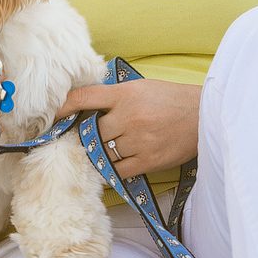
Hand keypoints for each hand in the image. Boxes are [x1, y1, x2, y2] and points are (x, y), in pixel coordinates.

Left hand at [55, 77, 201, 177]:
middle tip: (88, 137)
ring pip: (103, 152)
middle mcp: (129, 117)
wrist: (205, 116)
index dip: (63, 108)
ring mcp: (138, 140)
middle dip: (88, 136)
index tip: (52, 116)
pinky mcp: (149, 160)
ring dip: (101, 153)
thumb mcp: (140, 87)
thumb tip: (82, 105)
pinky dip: (113, 169)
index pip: (84, 98)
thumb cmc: (170, 99)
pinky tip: (115, 163)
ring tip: (109, 149)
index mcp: (125, 94)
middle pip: (92, 132)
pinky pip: (118, 170)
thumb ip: (113, 96)